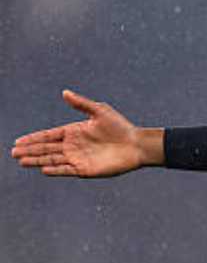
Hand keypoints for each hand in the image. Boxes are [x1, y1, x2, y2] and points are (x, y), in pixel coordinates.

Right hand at [10, 90, 158, 177]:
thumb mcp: (100, 111)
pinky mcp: (86, 170)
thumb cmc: (121, 127)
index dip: (33, 138)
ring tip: (21, 161)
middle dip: (30, 150)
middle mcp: (73, 146)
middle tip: (13, 152)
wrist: (137, 145)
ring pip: (52, 160)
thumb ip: (81, 103)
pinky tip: (43, 169)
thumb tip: (64, 92)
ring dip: (37, 160)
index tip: (18, 141)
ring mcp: (79, 158)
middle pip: (46, 149)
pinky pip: (67, 170)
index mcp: (74, 132)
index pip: (49, 136)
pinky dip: (55, 170)